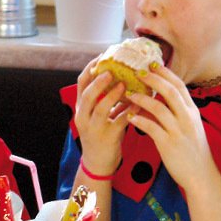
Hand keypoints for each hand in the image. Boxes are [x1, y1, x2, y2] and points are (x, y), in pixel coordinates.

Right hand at [75, 58, 139, 176]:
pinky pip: (119, 121)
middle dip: (99, 81)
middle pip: (87, 94)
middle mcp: (83, 116)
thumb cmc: (100, 136)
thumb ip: (106, 99)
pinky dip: (129, 111)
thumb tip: (122, 76)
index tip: (103, 56)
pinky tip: (140, 103)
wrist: (98, 164)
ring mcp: (93, 128)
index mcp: (80, 108)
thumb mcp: (97, 116)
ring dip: (113, 94)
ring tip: (125, 84)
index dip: (91, 68)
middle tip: (112, 69)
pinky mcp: (107, 138)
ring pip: (100, 108)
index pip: (81, 83)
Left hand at [125, 65, 217, 188]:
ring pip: (159, 108)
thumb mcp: (190, 126)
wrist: (201, 175)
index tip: (151, 64)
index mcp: (192, 111)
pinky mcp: (169, 144)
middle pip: (170, 91)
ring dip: (141, 99)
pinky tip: (128, 117)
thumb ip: (179, 111)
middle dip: (153, 79)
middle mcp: (187, 118)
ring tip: (128, 94)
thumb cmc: (193, 150)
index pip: (179, 86)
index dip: (165, 73)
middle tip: (136, 72)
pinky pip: (151, 128)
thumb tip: (161, 97)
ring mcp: (179, 131)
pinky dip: (139, 120)